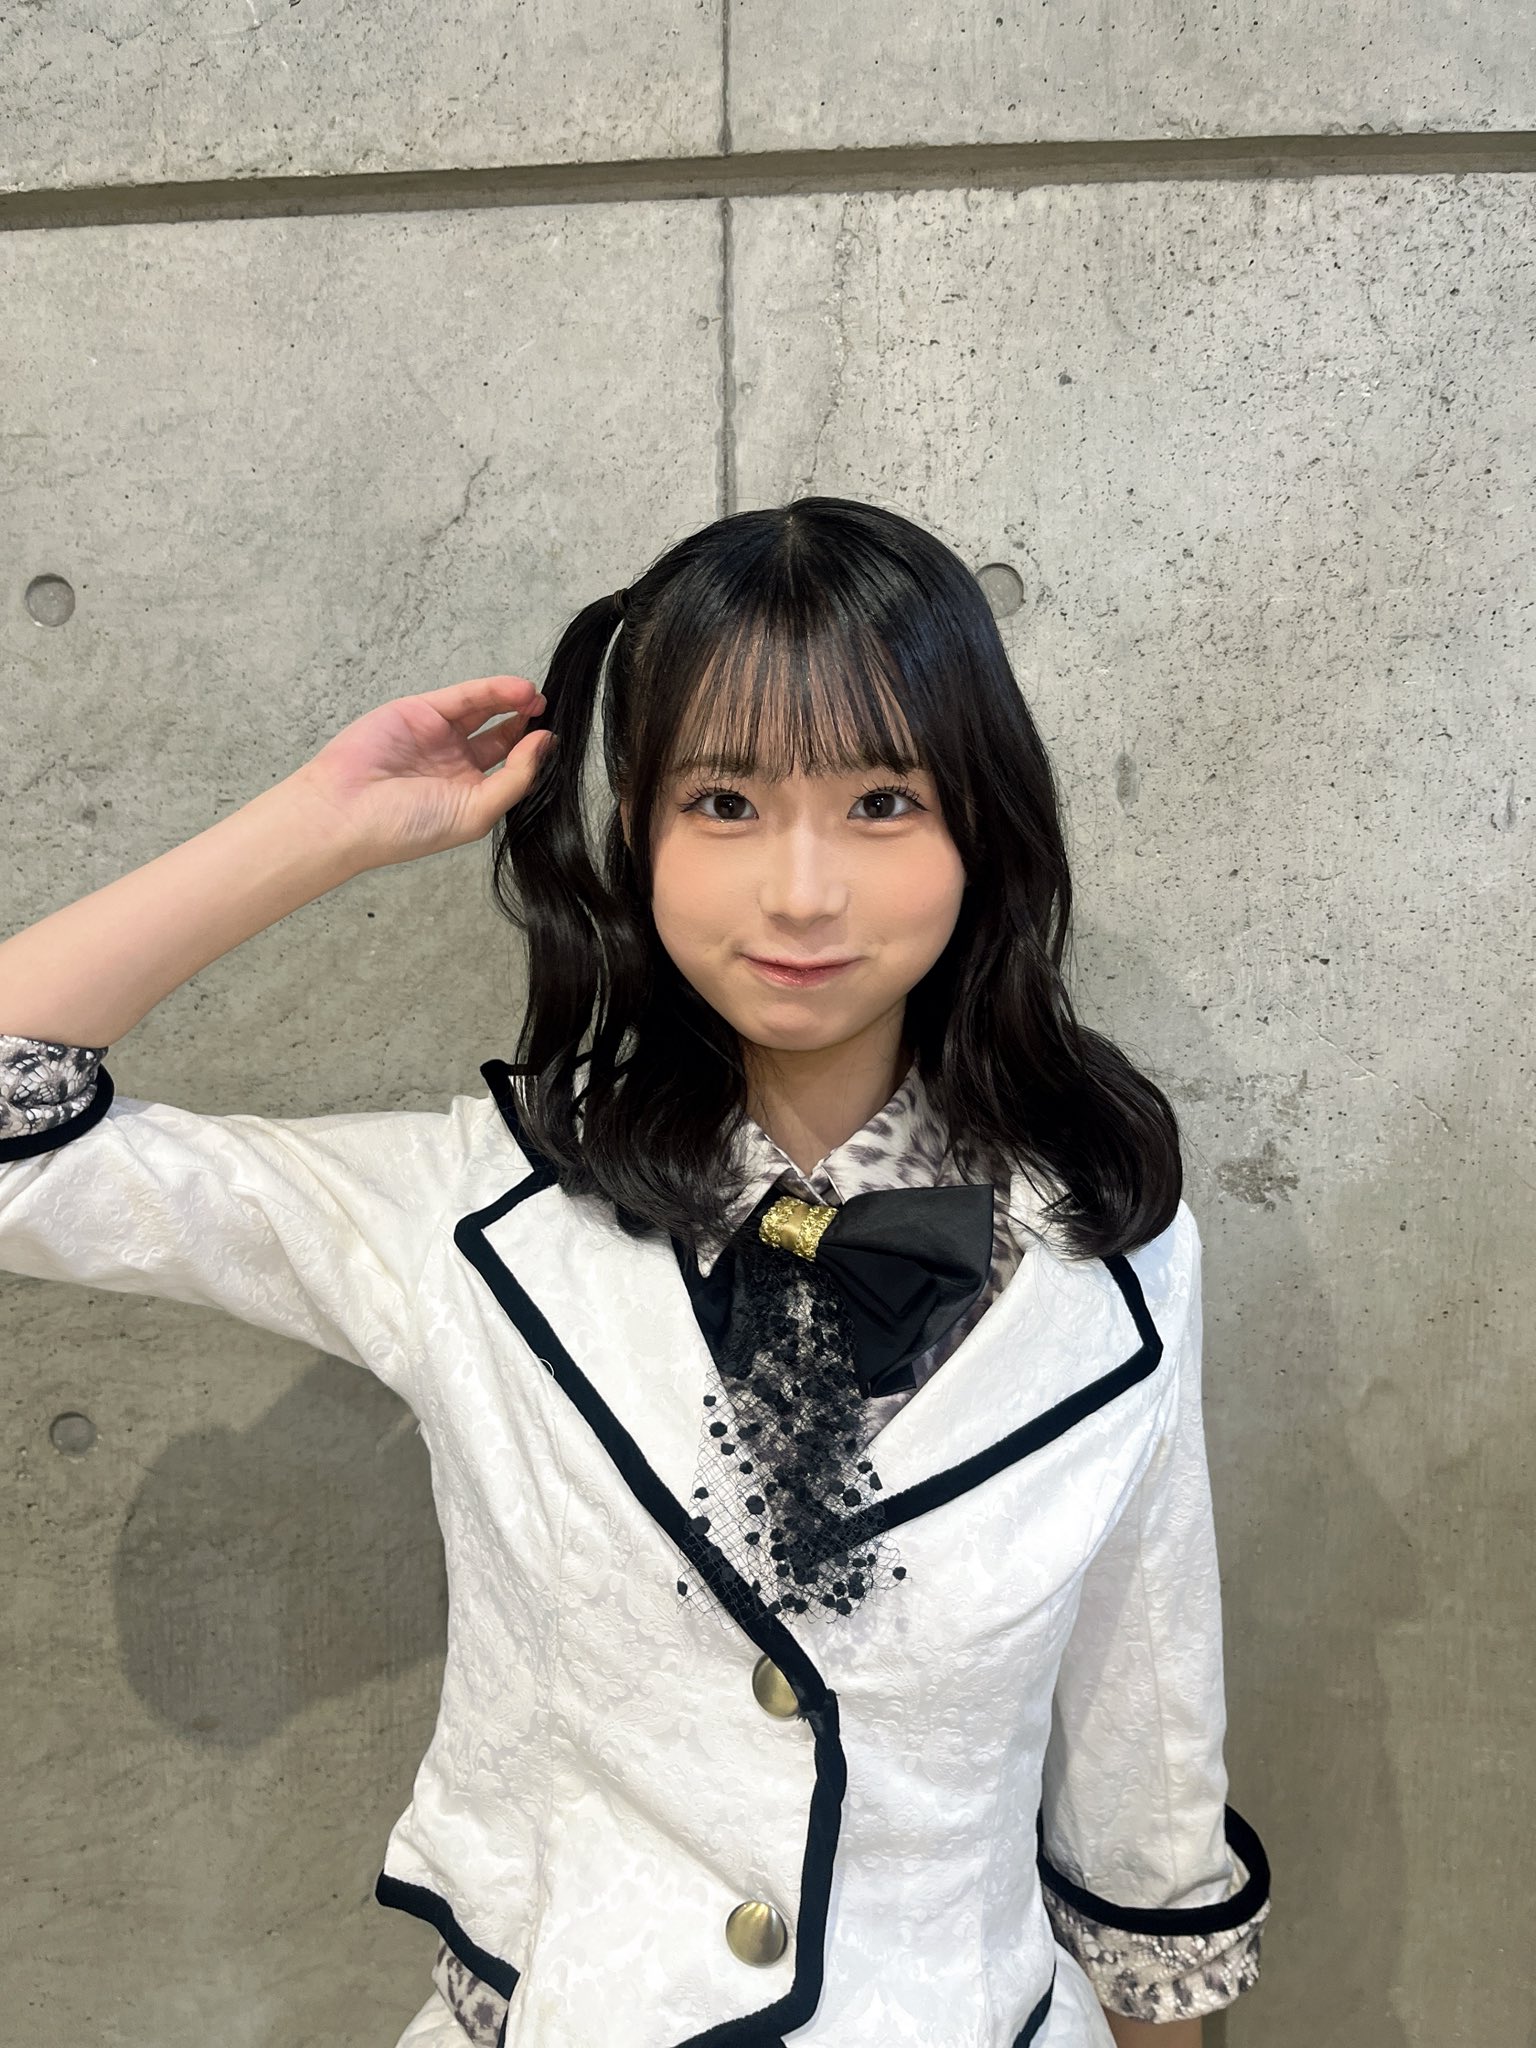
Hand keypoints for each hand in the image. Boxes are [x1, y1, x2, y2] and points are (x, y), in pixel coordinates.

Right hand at [291, 675, 556, 870]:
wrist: (345, 811)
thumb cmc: (406, 826)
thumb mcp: (475, 812)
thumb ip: (515, 779)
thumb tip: (545, 745)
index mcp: (468, 794)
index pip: (511, 769)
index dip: (534, 754)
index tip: (553, 741)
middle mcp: (455, 764)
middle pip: (502, 737)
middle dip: (526, 724)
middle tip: (548, 714)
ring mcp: (439, 736)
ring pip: (485, 711)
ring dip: (513, 702)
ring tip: (536, 699)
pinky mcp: (423, 710)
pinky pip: (465, 697)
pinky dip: (492, 690)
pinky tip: (518, 691)